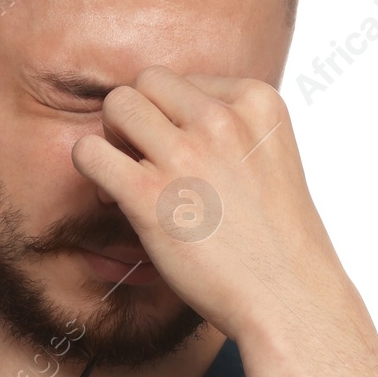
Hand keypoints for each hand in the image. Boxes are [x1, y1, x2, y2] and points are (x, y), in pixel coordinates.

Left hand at [69, 68, 356, 347]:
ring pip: (117, 105)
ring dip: (112, 137)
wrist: (287, 296)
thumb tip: (167, 116)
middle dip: (137, 117)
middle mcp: (221, 119)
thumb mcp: (270, 158)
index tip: (182, 157)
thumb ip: (232, 129)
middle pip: (147, 82)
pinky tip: (109, 197)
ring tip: (125, 176)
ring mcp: (185, 155)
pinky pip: (89, 152)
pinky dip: (90, 167)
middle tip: (142, 160)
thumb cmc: (277, 240)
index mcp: (258, 101)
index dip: (172, 117)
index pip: (187, 80)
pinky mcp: (150, 195)